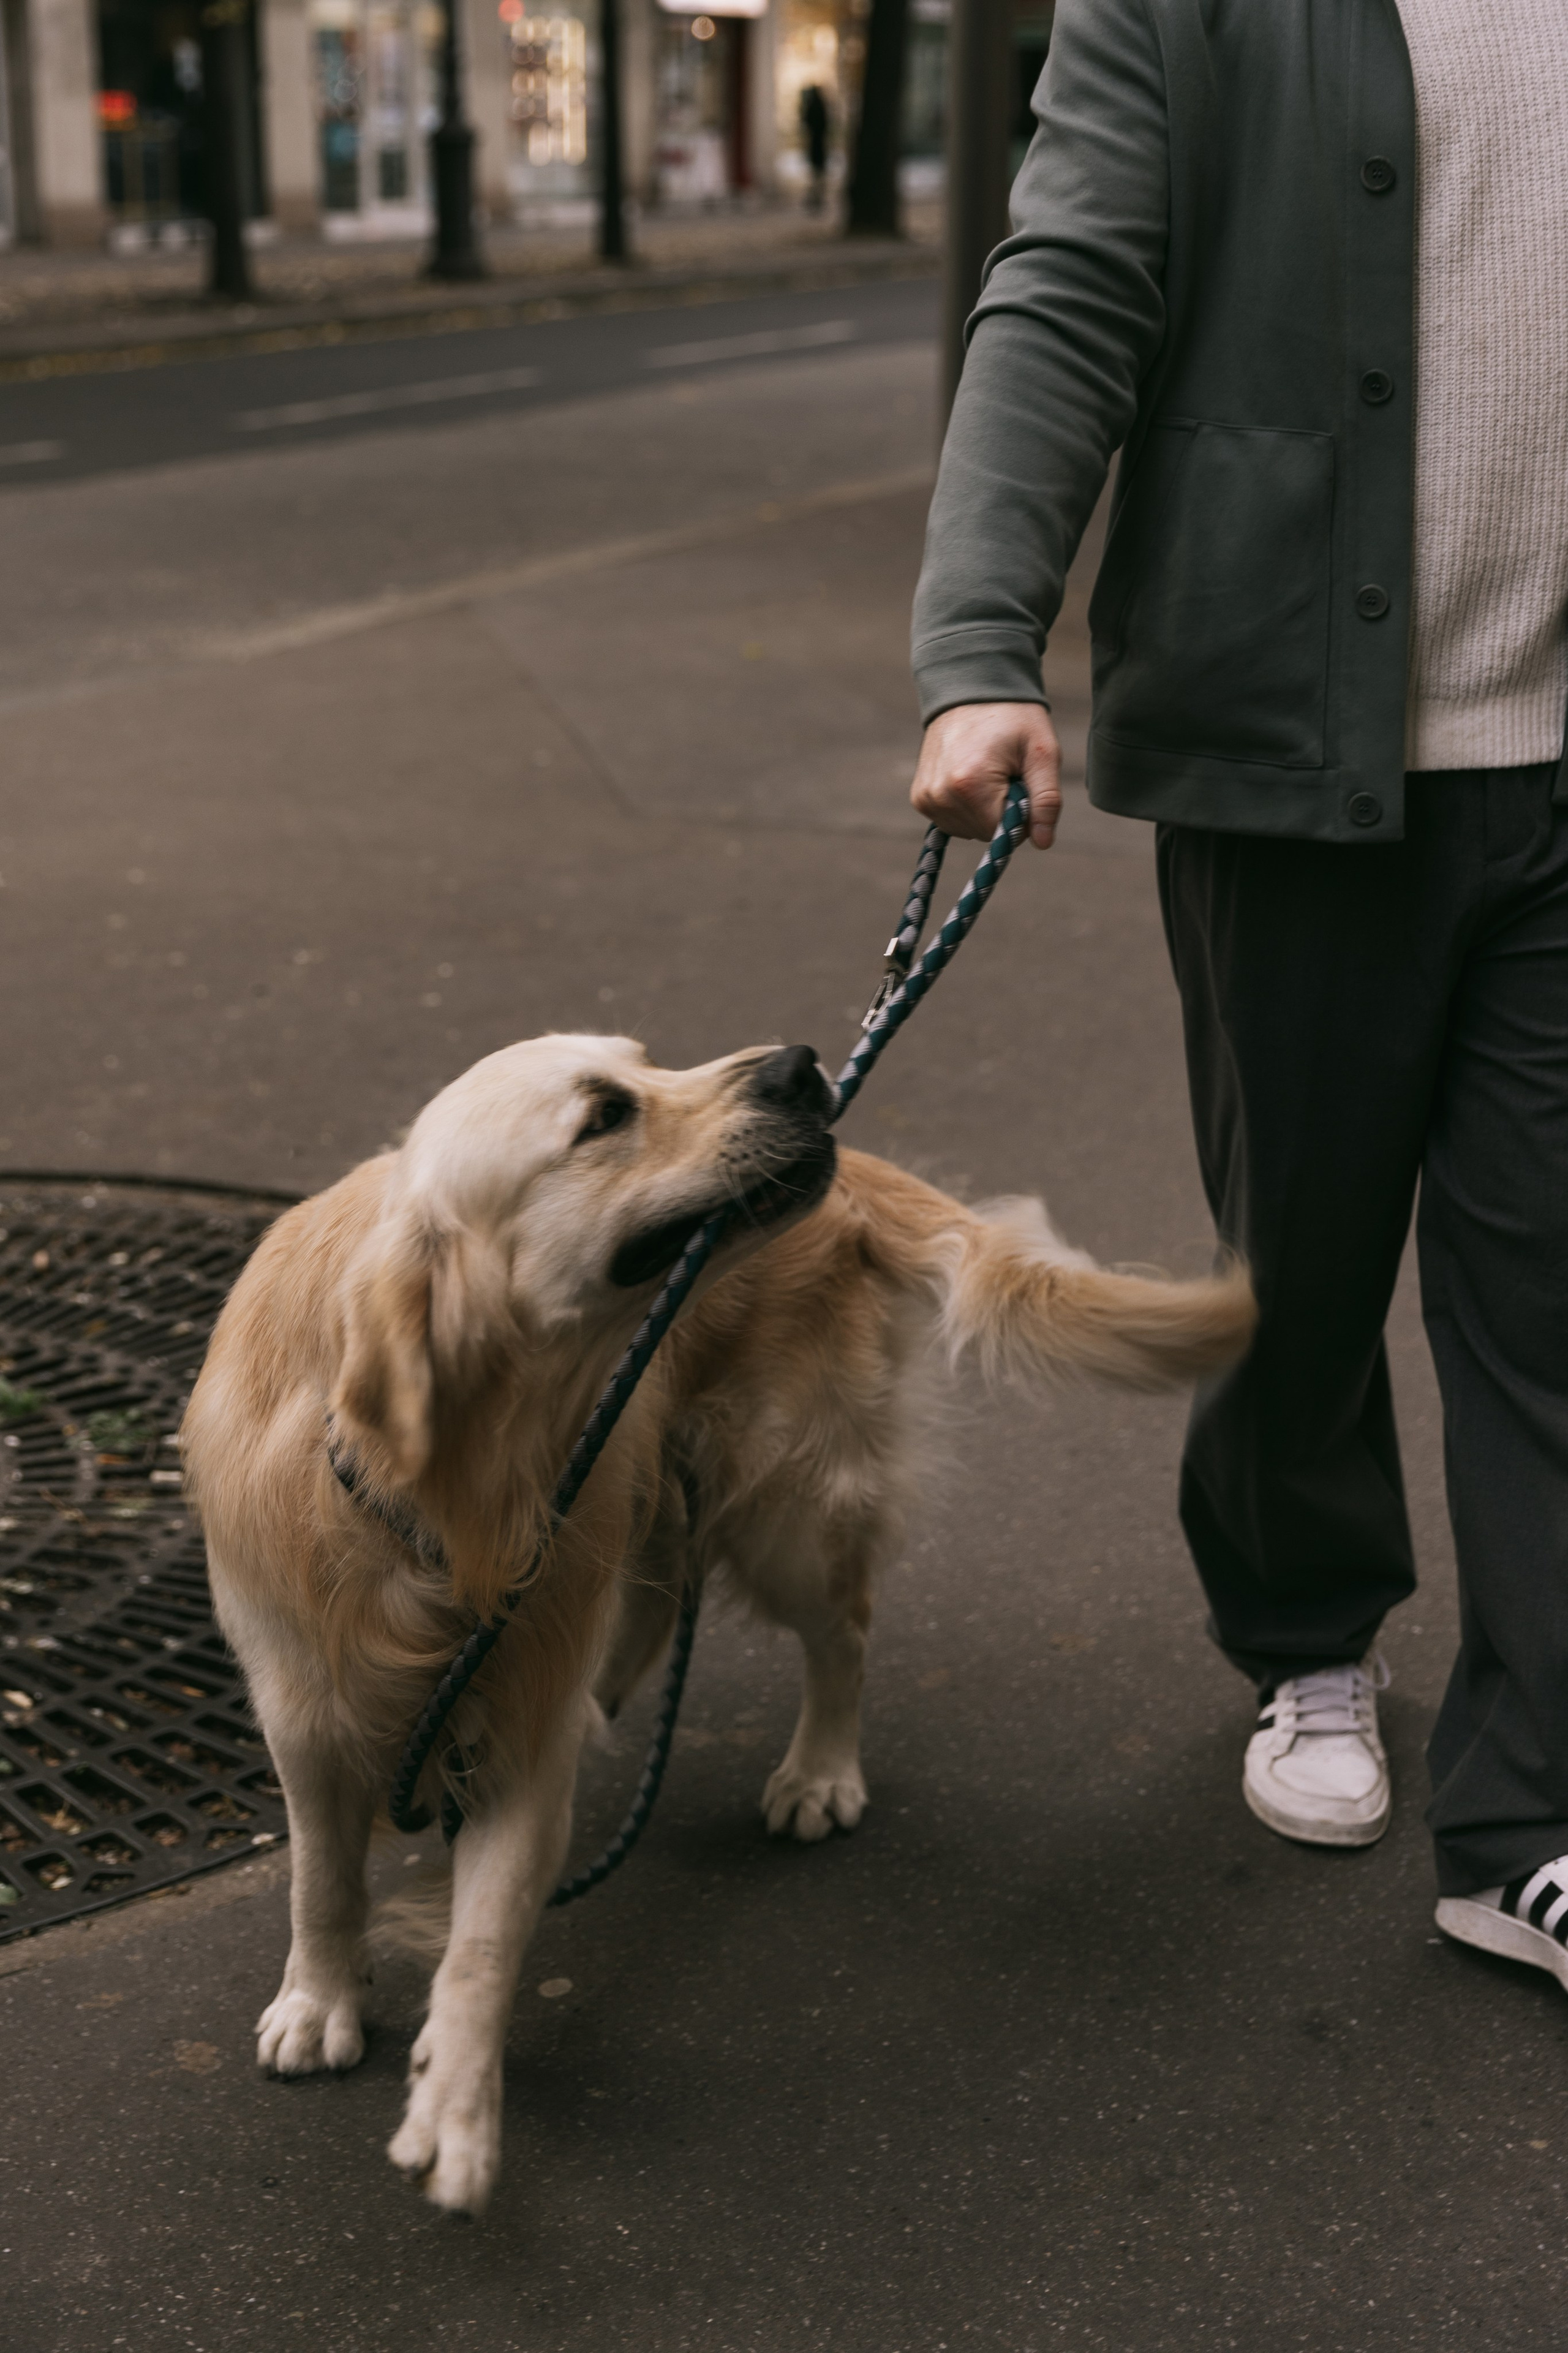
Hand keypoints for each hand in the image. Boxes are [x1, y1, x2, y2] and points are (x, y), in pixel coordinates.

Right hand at [910, 702, 1061, 849]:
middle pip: (985, 834)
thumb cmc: (1013, 717)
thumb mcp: (1042, 752)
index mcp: (970, 786)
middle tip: (1005, 773)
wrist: (970, 688)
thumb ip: (1046, 800)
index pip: (1005, 834)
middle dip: (1002, 811)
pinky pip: (952, 821)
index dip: (1021, 813)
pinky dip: (967, 808)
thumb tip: (1042, 843)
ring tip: (986, 772)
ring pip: (969, 831)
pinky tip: (970, 778)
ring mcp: (926, 799)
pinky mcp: (920, 798)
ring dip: (984, 811)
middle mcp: (940, 795)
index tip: (1022, 781)